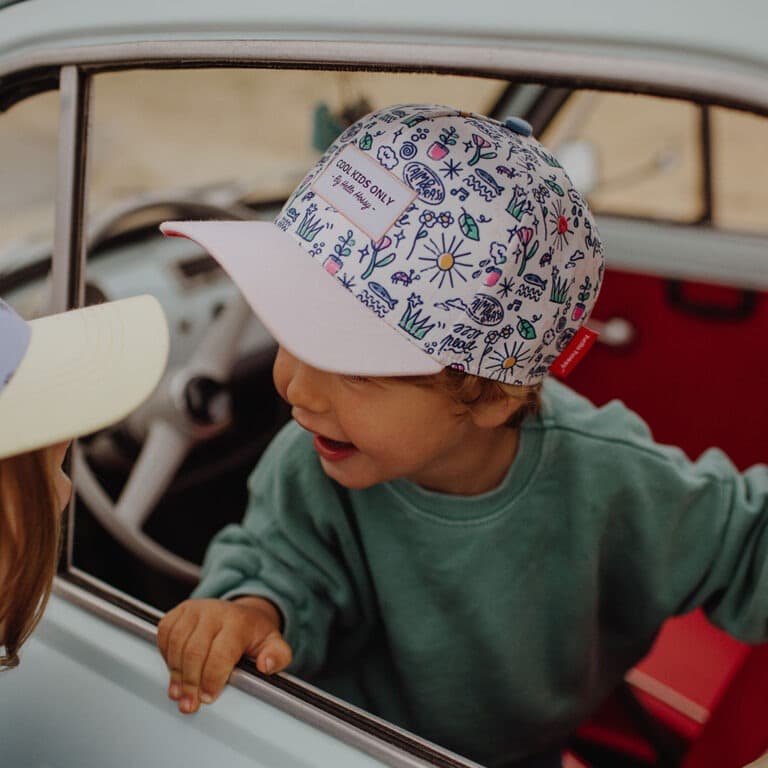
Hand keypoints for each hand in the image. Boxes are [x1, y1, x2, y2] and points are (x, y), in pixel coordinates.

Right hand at [157, 596, 291, 713]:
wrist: (242, 612)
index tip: (208, 697)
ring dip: (175, 673)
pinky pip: (165, 633)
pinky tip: (174, 669)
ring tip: (179, 693)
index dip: (212, 678)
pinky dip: (166, 654)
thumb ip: (278, 656)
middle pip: (194, 651)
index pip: (221, 652)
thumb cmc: (254, 634)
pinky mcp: (180, 610)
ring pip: (177, 644)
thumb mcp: (273, 644)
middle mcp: (215, 611)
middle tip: (189, 704)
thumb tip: (265, 665)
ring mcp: (195, 609)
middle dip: (190, 682)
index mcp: (238, 621)